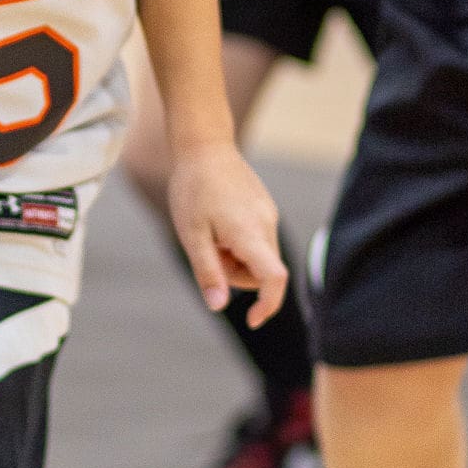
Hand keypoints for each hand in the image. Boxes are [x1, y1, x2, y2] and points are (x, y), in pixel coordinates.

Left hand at [167, 141, 284, 327]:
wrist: (204, 146)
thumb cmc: (193, 189)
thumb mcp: (192, 235)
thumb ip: (208, 272)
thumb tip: (219, 307)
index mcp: (250, 233)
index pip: (274, 279)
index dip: (268, 305)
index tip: (253, 321)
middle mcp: (267, 224)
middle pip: (261, 272)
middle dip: (235, 274)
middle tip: (207, 251)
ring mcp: (268, 214)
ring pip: (258, 256)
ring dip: (236, 257)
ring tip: (210, 233)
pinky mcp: (264, 207)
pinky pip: (256, 239)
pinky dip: (239, 242)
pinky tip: (218, 221)